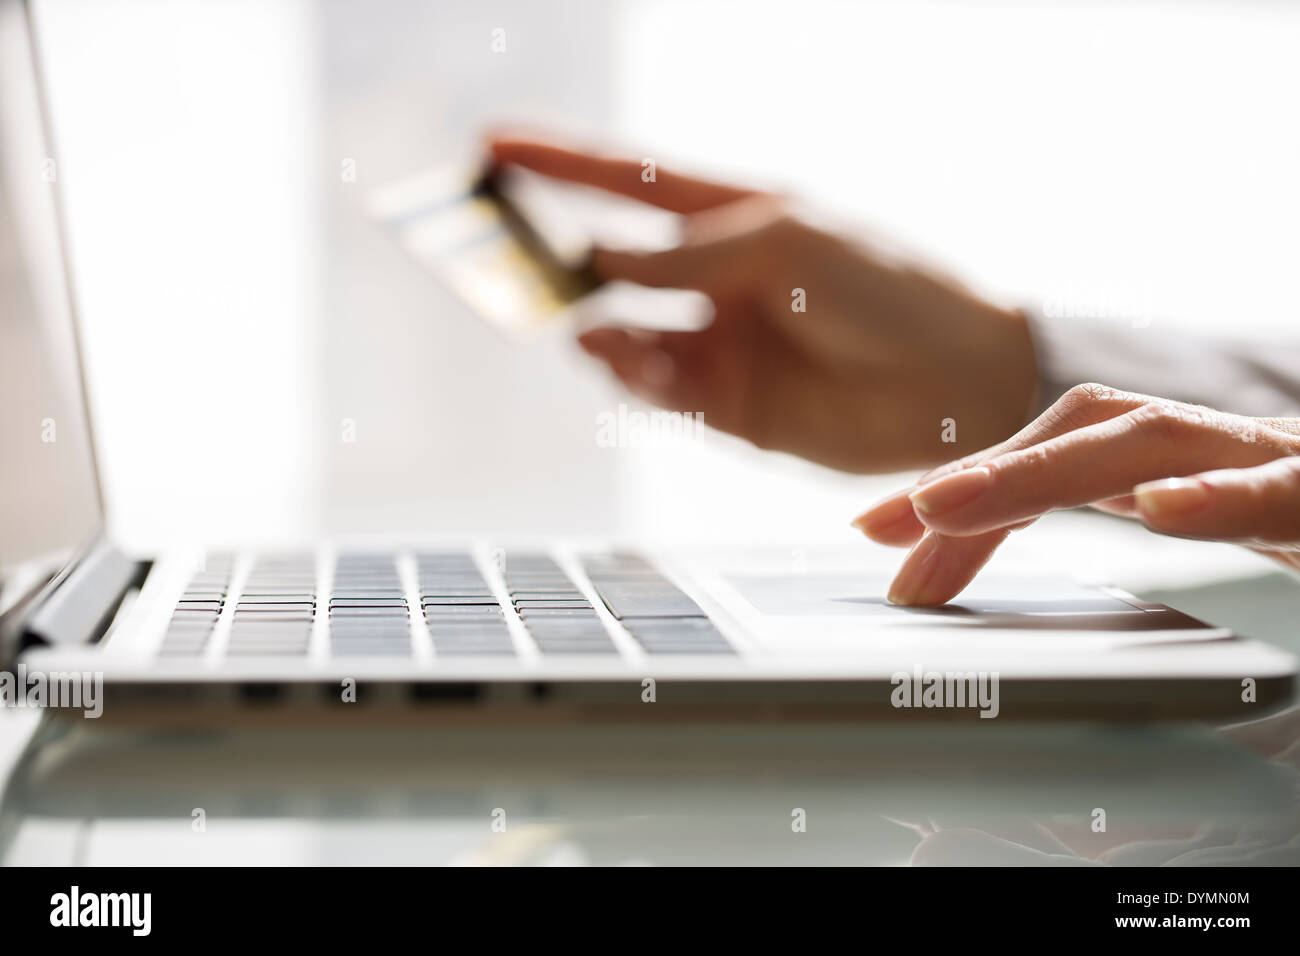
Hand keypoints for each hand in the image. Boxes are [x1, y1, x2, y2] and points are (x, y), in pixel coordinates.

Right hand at [489, 135, 1037, 471]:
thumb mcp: (784, 245)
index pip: (633, 181)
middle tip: (511, 265)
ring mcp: (721, 344)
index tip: (493, 145)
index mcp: (739, 218)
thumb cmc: (889, 290)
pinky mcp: (729, 407)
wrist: (957, 387)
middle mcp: (720, 279)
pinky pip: (659, 391)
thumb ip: (687, 254)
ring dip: (600, 332)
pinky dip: (634, 378)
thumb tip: (599, 258)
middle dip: (559, 264)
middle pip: (613, 266)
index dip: (561, 162)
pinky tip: (632, 365)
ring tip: (592, 331)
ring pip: (627, 338)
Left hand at [852, 383, 1299, 604]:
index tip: (875, 525)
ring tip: (947, 505)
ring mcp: (1274, 461)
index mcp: (1174, 458)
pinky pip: (1280, 490)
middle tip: (889, 521)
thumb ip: (1127, 534)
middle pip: (1080, 434)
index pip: (1050, 456)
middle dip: (976, 473)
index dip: (961, 481)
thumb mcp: (1211, 531)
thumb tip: (1011, 581)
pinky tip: (1160, 508)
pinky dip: (1219, 494)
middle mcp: (1213, 446)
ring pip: (1153, 441)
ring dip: (1042, 472)